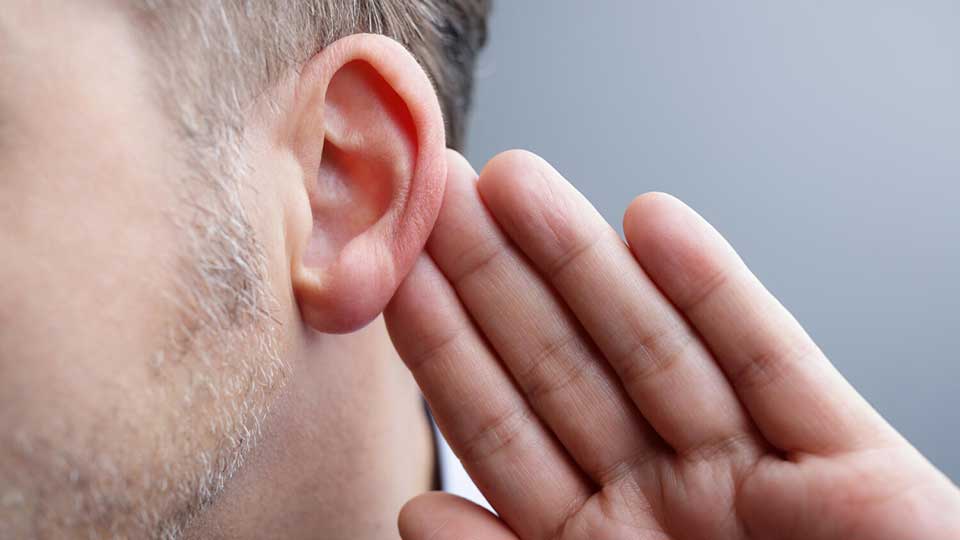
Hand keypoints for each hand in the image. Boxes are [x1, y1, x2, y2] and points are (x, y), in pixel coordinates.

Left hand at [385, 150, 959, 539]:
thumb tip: (420, 514)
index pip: (500, 431)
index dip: (447, 346)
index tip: (397, 268)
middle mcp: (662, 497)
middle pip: (563, 369)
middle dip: (498, 279)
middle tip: (442, 193)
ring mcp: (747, 470)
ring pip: (651, 346)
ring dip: (582, 261)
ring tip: (515, 183)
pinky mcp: (842, 459)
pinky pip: (771, 362)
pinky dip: (716, 293)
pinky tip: (653, 225)